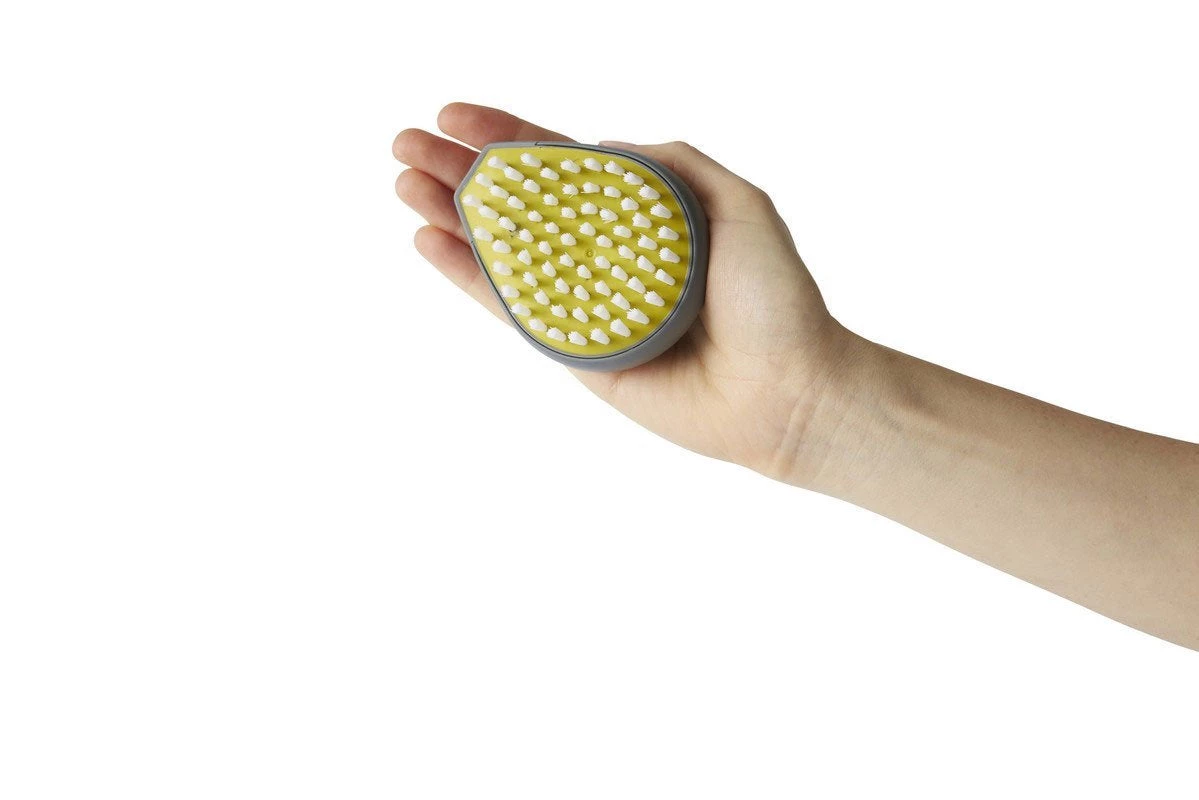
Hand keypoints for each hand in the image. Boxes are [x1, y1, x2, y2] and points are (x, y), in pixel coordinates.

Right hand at [393, 103, 854, 478]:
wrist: (784, 391)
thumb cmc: (774, 298)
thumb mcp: (740, 204)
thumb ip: (673, 164)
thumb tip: (600, 144)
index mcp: (640, 213)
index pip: (560, 164)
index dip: (505, 137)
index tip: (454, 114)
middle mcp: (604, 252)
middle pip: (516, 202)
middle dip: (459, 170)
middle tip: (405, 142)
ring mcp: (583, 301)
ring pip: (501, 250)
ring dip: (448, 215)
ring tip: (402, 182)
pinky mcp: (571, 351)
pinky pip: (510, 308)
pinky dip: (467, 276)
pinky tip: (429, 242)